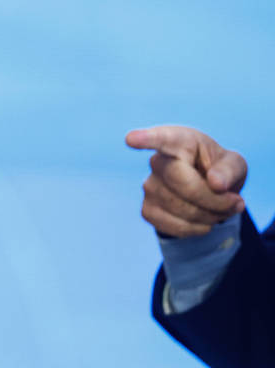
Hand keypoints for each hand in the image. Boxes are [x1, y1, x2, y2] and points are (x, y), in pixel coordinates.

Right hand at [126, 125, 246, 237]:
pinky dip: (196, 228)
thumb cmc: (218, 170)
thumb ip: (230, 170)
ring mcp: (149, 186)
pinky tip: (203, 220)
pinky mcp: (147, 209)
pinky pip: (175, 226)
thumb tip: (216, 183)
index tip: (131, 139)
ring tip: (220, 209)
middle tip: (235, 202)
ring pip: (182, 210)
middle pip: (185, 185)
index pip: (161, 139)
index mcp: (180, 141)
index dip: (146, 139)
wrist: (206, 193)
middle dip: (216, 201)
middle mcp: (158, 162)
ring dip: (210, 216)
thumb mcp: (234, 164)